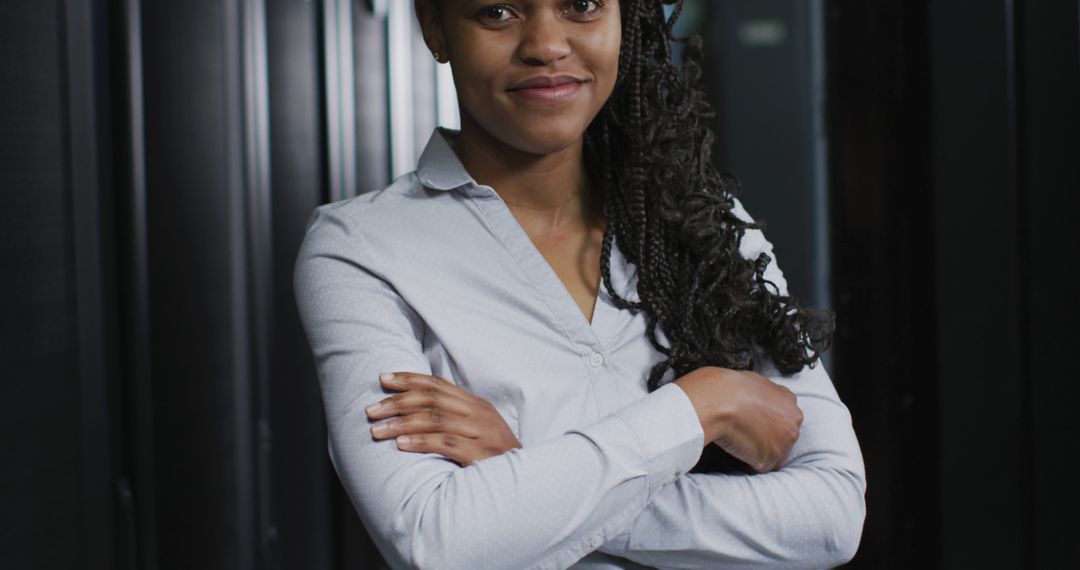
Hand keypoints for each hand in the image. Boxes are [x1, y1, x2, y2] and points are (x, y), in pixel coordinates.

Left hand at [365, 372, 521, 466]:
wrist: (525, 483)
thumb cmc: (494, 457)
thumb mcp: (478, 429)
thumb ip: (454, 415)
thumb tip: (418, 405)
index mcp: (476, 404)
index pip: (438, 384)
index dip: (409, 379)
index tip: (383, 378)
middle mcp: (479, 414)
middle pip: (432, 399)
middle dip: (397, 402)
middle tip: (371, 410)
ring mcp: (481, 433)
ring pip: (435, 419)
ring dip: (401, 424)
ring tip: (378, 430)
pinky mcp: (481, 454)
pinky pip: (445, 444)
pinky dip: (421, 442)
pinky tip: (401, 445)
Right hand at [674, 366, 802, 472]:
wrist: (717, 401)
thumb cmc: (724, 387)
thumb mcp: (748, 380)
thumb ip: (760, 394)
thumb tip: (751, 400)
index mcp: (788, 398)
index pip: (783, 416)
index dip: (766, 422)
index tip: (753, 423)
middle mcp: (793, 420)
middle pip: (782, 436)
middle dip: (766, 438)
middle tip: (744, 434)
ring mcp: (785, 442)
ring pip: (773, 454)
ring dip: (757, 452)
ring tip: (737, 442)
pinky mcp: (770, 459)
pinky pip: (758, 466)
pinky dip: (746, 463)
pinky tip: (734, 450)